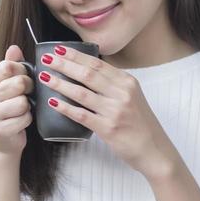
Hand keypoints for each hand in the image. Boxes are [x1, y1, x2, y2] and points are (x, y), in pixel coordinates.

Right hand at [0, 45, 33, 157]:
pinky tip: (21, 122)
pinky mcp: (0, 129)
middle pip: (19, 83)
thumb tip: (14, 47)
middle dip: (29, 89)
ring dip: (28, 107)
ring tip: (22, 110)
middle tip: (27, 95)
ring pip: (23, 102)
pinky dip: (27, 120)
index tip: (24, 77)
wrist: (3, 138)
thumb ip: (13, 65)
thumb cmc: (10, 107)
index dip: (22, 71)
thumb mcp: (10, 84)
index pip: (8, 66)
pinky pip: (24, 119)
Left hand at [39, 45, 170, 176]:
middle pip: (88, 74)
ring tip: (45, 77)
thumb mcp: (132, 97)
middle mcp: (122, 93)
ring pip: (81, 93)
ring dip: (60, 84)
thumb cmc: (140, 124)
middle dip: (64, 65)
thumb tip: (88, 71)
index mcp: (127, 82)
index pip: (97, 63)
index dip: (76, 56)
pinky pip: (82, 115)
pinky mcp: (108, 129)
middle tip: (46, 59)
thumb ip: (113, 85)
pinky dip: (65, 108)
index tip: (59, 50)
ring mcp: (115, 111)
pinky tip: (52, 102)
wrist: (155, 151)